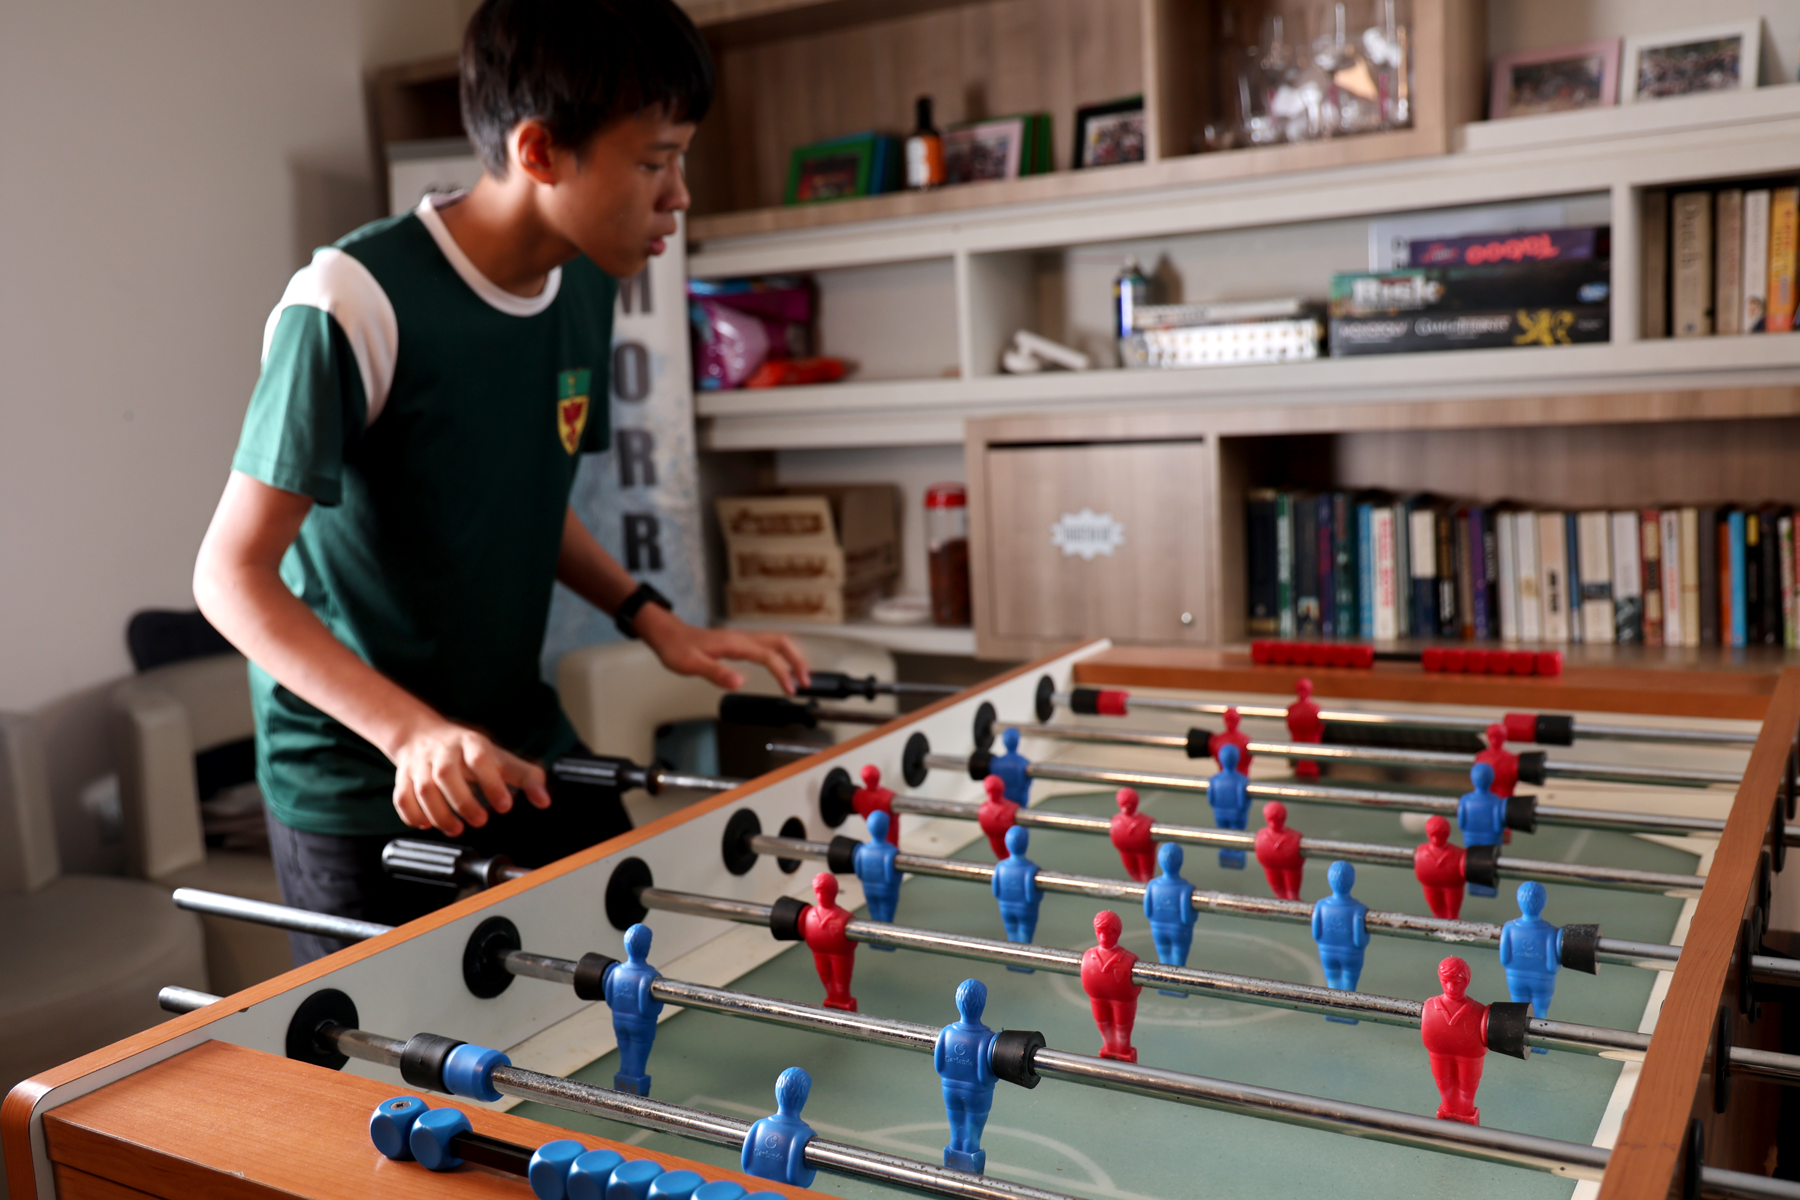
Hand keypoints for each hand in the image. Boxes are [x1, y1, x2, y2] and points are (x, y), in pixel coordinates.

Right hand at [389, 721, 551, 837]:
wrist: (422, 735)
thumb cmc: (467, 752)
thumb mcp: (498, 757)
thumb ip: (525, 777)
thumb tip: (544, 801)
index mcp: (470, 744)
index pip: (481, 759)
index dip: (492, 783)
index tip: (504, 806)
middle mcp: (443, 752)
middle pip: (447, 775)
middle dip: (464, 803)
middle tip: (480, 820)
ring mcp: (420, 764)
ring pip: (423, 789)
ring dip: (440, 814)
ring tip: (456, 828)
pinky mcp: (402, 777)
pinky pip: (402, 798)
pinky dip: (413, 816)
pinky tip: (427, 824)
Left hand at [638, 606, 810, 693]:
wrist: (666, 634)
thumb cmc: (676, 648)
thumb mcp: (691, 665)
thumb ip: (716, 673)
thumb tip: (739, 682)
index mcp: (734, 644)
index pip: (768, 656)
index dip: (783, 673)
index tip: (791, 688)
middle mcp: (741, 638)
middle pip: (781, 642)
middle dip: (798, 660)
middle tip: (806, 680)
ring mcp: (740, 638)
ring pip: (776, 641)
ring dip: (791, 656)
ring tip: (800, 674)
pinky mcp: (737, 642)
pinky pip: (766, 644)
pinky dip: (780, 654)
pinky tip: (779, 665)